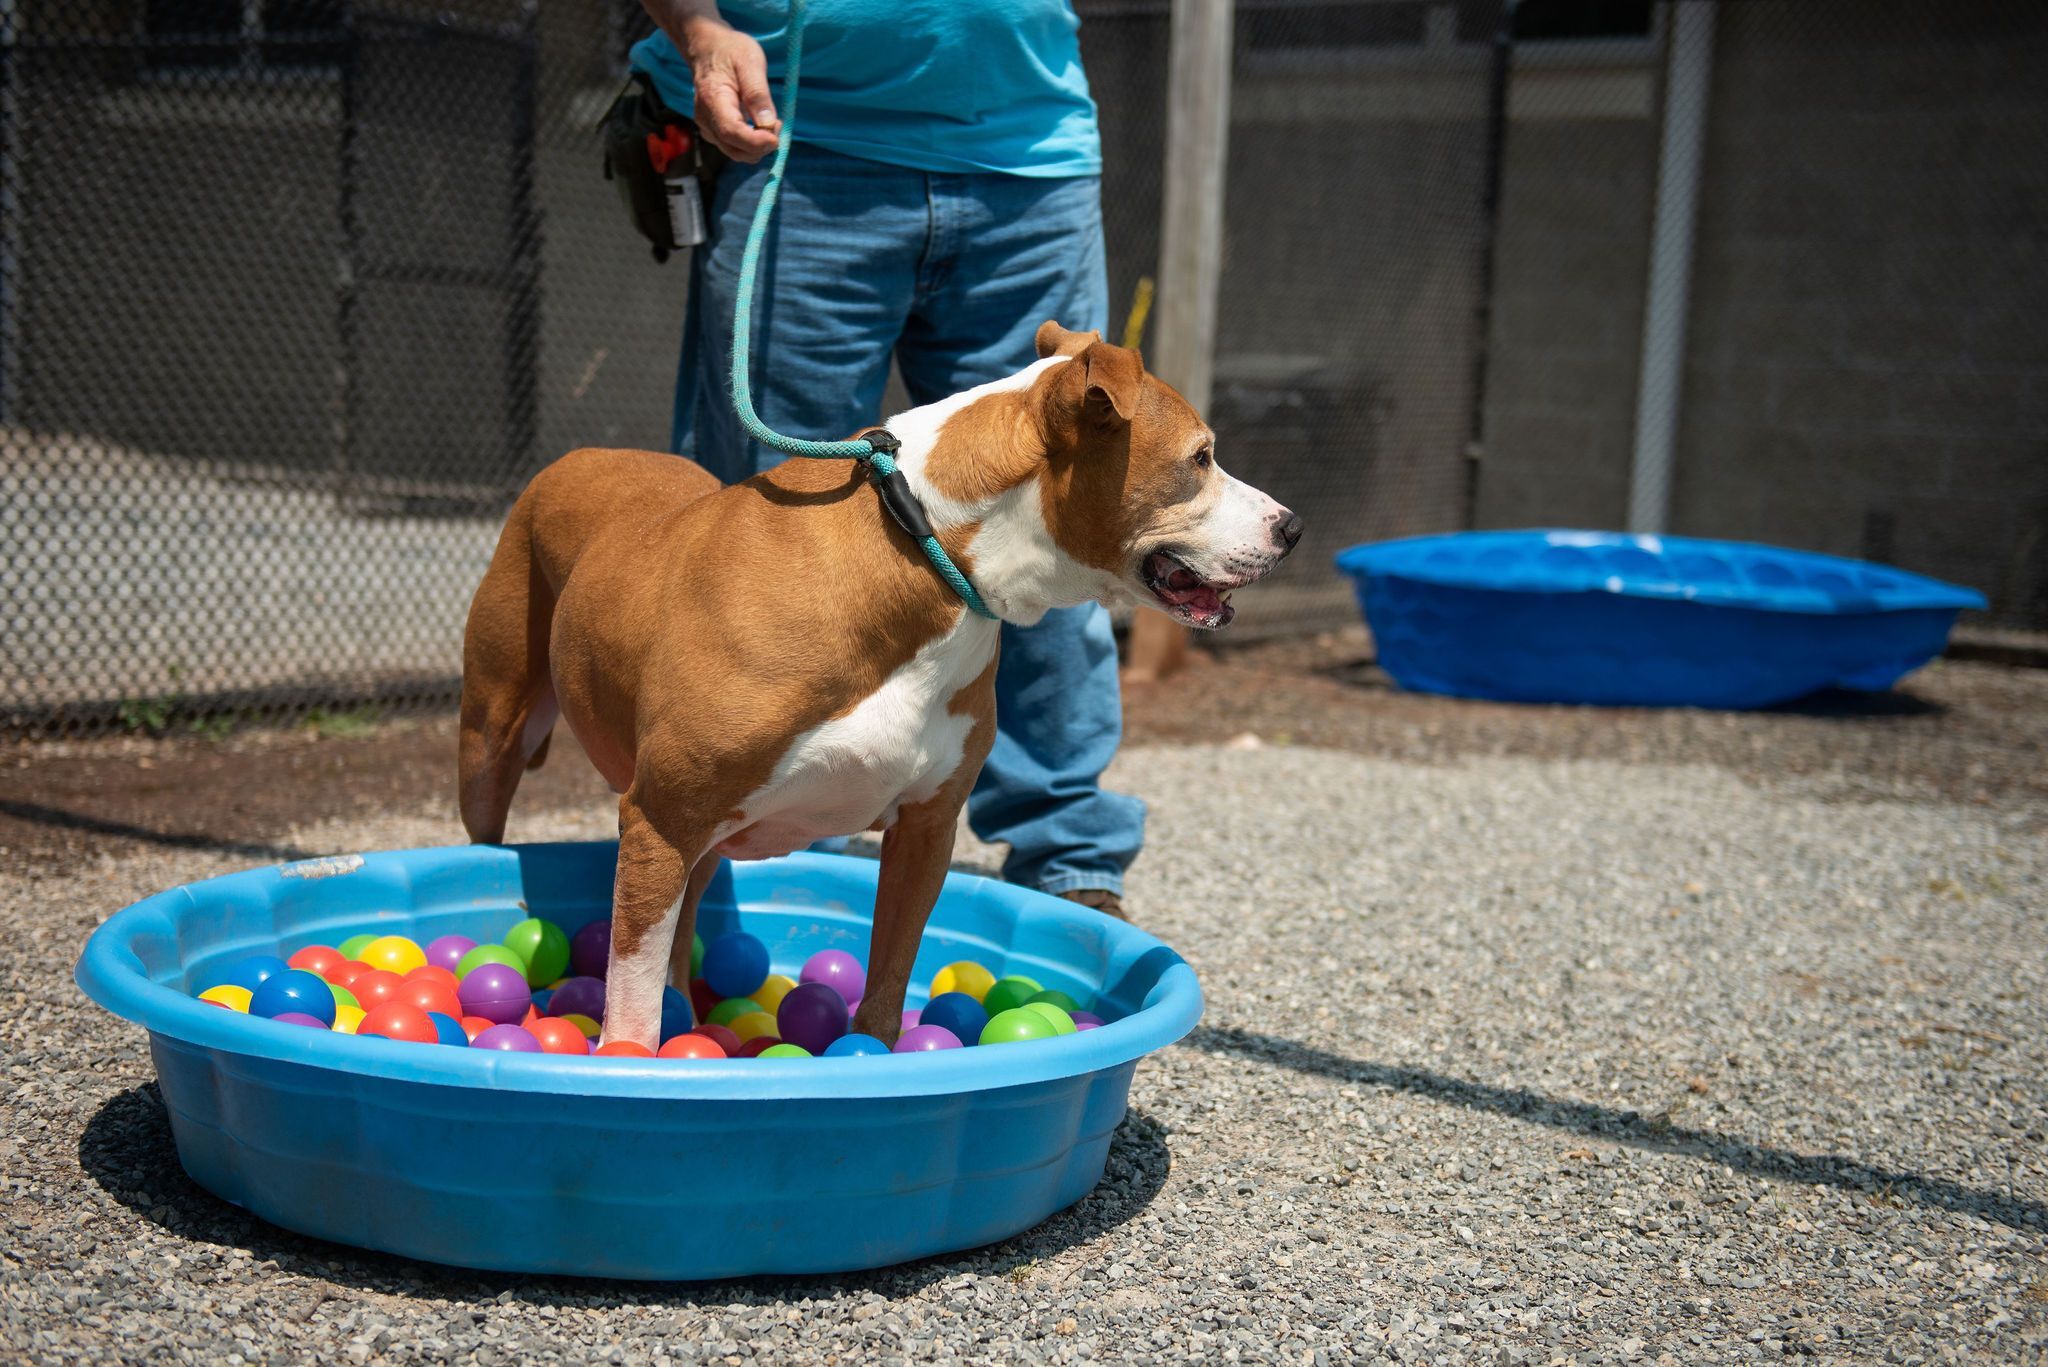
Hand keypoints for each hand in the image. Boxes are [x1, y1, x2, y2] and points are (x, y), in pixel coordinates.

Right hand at [678, 15, 780, 162]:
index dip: (755, 142)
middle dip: (761, 146)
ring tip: (772, 122)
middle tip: (779, 124)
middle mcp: (705, 118)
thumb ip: (758, 94)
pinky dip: (752, 144)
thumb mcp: (750, 62)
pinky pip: (735, 147)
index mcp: (712, 99)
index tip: (776, 139)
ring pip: (737, 152)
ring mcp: (708, 127)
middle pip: (735, 149)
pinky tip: (761, 125)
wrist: (708, 48)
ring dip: (758, 146)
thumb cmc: (730, 51)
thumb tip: (768, 124)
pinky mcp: (714, 131)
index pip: (732, 132)